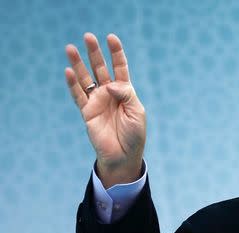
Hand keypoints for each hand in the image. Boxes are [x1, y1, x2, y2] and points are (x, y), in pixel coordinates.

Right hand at [65, 33, 145, 187]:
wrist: (123, 155)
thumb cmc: (134, 134)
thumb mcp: (136, 112)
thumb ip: (126, 95)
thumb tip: (110, 84)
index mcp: (125, 91)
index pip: (120, 67)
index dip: (116, 53)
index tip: (111, 38)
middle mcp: (110, 93)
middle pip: (100, 68)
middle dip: (95, 53)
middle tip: (88, 37)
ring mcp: (97, 102)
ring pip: (86, 79)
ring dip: (78, 64)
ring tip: (70, 48)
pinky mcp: (87, 112)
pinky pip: (78, 96)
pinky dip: (73, 85)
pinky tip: (68, 72)